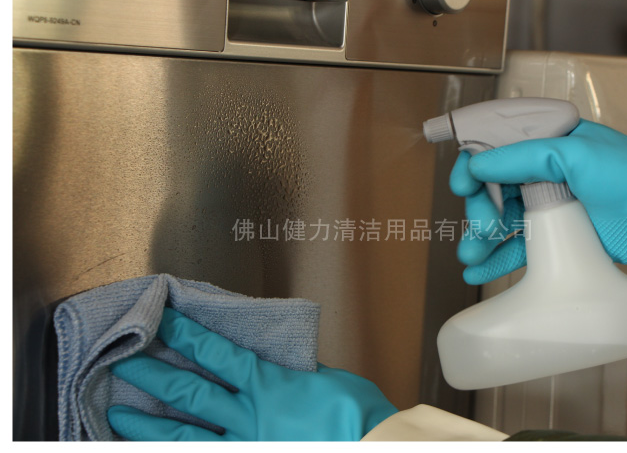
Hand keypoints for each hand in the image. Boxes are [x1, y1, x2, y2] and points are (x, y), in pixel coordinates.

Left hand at [107, 308, 397, 440]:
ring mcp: (246, 445)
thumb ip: (291, 372)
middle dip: (153, 376)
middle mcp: (250, 416)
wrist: (373, 447)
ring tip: (119, 415)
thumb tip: (273, 365)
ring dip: (149, 425)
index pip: (217, 354)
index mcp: (269, 385)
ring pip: (185, 435)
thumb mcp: (325, 378)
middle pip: (190, 394)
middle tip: (123, 361)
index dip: (186, 336)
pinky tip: (155, 450)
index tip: (163, 320)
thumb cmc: (356, 414)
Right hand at [451, 119, 626, 284]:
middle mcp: (541, 172)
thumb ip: (521, 157)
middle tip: (481, 227)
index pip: (495, 148)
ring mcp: (547, 205)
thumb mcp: (573, 154)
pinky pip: (518, 247)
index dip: (472, 165)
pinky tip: (476, 270)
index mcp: (545, 142)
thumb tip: (476, 166)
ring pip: (501, 220)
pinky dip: (496, 259)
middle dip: (479, 209)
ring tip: (470, 256)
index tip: (462, 185)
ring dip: (481, 238)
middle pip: (492, 189)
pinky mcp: (555, 237)